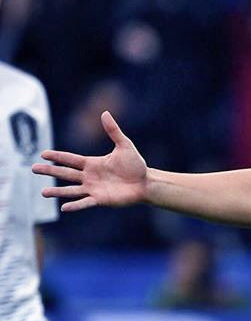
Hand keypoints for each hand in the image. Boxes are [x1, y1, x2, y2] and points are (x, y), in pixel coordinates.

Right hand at [33, 111, 148, 211]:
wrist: (146, 183)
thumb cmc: (136, 165)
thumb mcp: (124, 146)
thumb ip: (113, 131)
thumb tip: (105, 113)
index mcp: (92, 163)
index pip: (70, 159)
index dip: (57, 156)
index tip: (43, 154)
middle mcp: (89, 176)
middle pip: (65, 173)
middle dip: (50, 171)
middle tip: (33, 169)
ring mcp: (93, 188)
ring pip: (71, 190)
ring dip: (57, 191)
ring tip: (43, 193)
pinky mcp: (101, 199)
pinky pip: (85, 202)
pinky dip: (75, 205)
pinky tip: (64, 208)